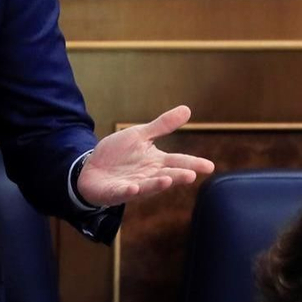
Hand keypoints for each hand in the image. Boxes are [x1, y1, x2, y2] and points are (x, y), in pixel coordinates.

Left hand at [77, 105, 214, 204]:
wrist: (92, 168)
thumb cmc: (119, 154)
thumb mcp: (140, 135)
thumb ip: (163, 126)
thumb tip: (187, 109)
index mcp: (156, 162)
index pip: (179, 161)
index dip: (193, 164)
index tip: (210, 167)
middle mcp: (149, 175)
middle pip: (167, 175)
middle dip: (178, 175)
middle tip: (191, 175)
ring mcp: (134, 185)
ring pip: (148, 185)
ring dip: (157, 184)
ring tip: (168, 180)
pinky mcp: (116, 192)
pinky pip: (123, 191)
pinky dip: (129, 190)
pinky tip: (134, 187)